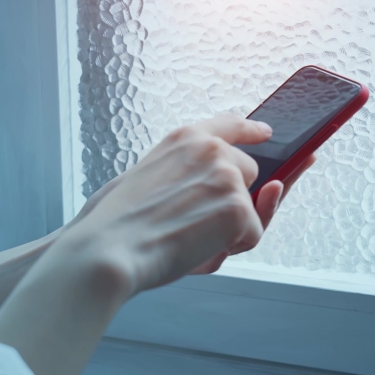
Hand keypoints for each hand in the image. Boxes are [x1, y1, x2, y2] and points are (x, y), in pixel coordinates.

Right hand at [68, 124, 316, 279]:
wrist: (109, 249)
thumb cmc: (115, 222)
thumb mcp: (145, 176)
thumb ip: (185, 173)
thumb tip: (226, 191)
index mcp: (185, 138)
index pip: (230, 125)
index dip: (251, 131)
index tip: (265, 133)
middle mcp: (212, 150)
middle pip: (249, 174)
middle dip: (232, 199)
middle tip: (193, 221)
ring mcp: (228, 177)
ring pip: (250, 209)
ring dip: (227, 229)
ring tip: (186, 235)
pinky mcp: (238, 208)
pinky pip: (251, 236)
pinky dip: (229, 250)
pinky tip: (196, 248)